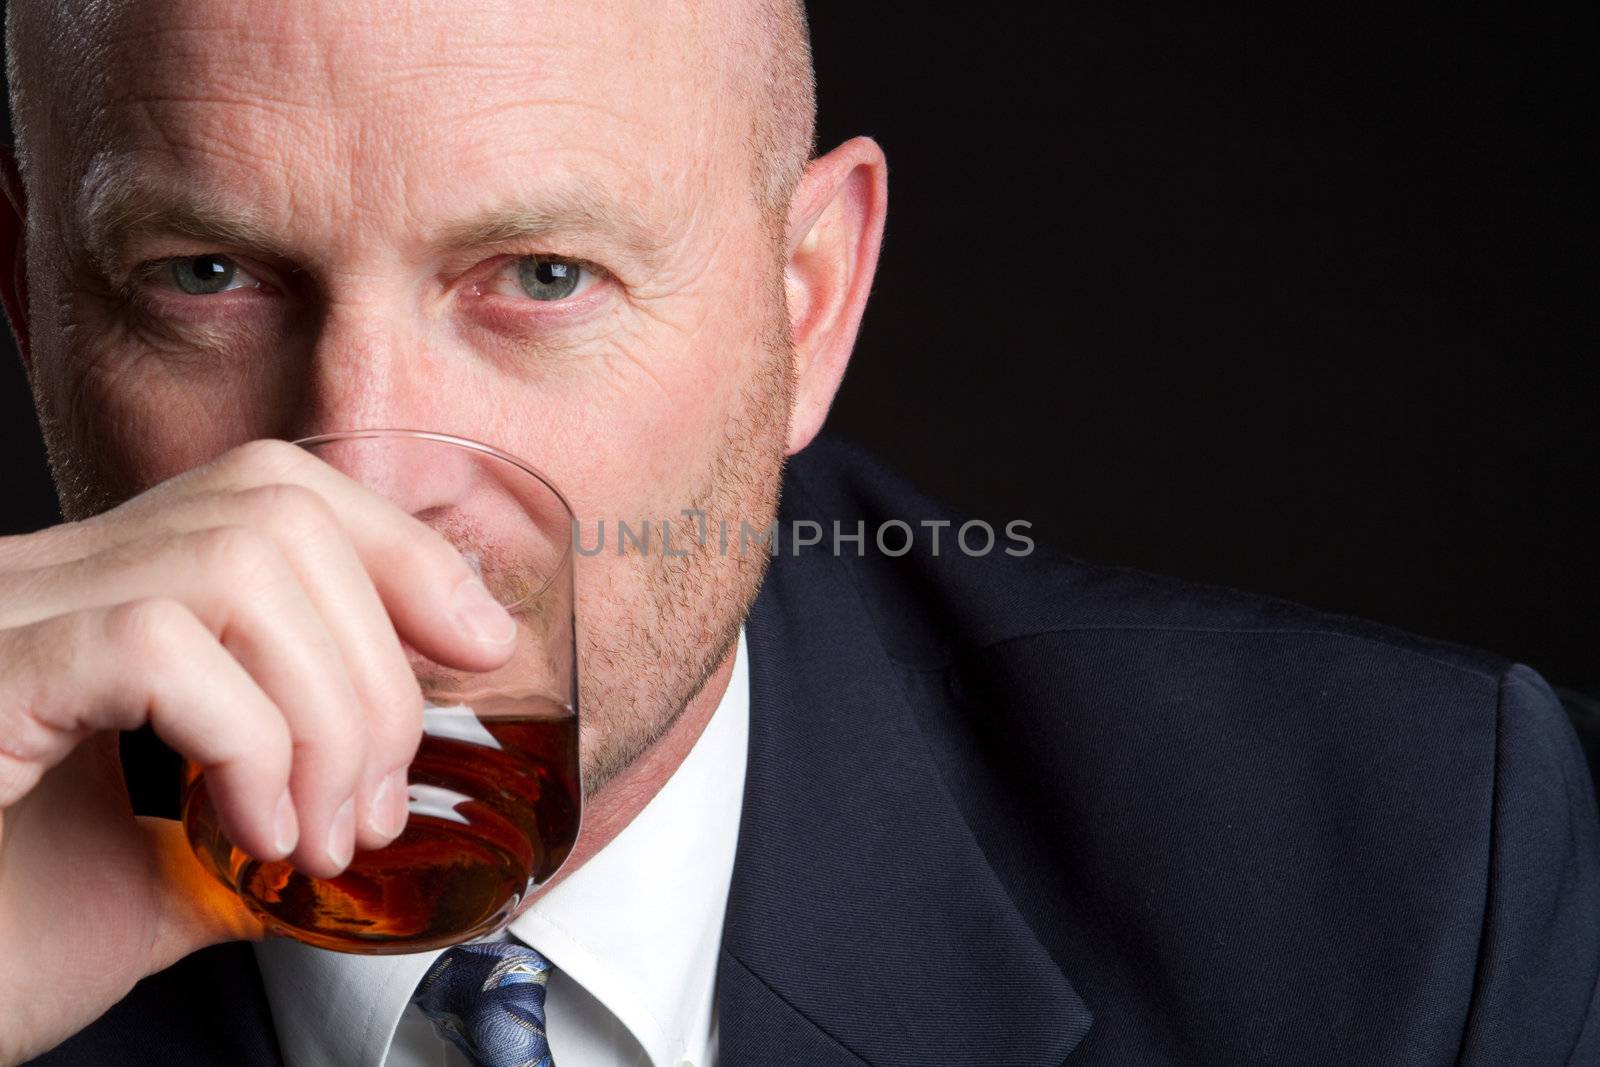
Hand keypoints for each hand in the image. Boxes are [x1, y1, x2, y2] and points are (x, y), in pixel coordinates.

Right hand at [0, 438, 518, 1062]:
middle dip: (379, 658)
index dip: (396, 550)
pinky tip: (246, 831)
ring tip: (319, 830)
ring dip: (328, 708)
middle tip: (375, 800)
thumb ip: (245, 835)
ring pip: (237, 562)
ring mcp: (0, 620)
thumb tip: (341, 827)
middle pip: (275, 512)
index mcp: (85, 608)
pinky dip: (246, 739)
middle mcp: (36, 585)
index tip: (475, 643)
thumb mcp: (148, 886)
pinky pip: (154, 643)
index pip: (269, 491)